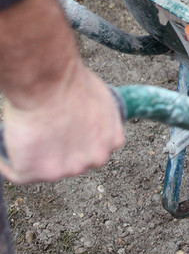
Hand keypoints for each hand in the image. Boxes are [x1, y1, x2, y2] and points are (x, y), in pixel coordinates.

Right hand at [0, 0, 123, 183]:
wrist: (47, 81)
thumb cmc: (71, 79)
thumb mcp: (102, 96)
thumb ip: (101, 115)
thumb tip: (92, 117)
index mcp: (112, 141)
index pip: (95, 149)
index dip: (79, 141)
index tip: (67, 132)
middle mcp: (93, 160)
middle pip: (73, 162)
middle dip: (61, 151)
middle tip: (46, 132)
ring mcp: (64, 170)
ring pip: (45, 168)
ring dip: (36, 156)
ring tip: (29, 133)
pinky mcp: (34, 173)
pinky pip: (17, 173)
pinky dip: (9, 163)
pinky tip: (7, 152)